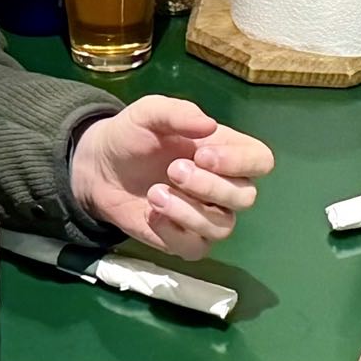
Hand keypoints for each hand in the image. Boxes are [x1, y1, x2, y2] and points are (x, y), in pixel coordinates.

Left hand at [69, 96, 274, 258]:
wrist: (99, 167)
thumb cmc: (132, 136)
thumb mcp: (149, 112)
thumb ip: (178, 112)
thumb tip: (209, 125)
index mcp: (226, 152)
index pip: (261, 161)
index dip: (240, 162)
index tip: (202, 155)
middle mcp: (224, 187)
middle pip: (246, 197)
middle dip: (209, 186)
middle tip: (172, 170)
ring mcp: (207, 217)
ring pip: (223, 227)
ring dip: (188, 211)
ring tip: (154, 193)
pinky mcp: (185, 241)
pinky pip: (196, 248)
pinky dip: (174, 233)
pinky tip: (152, 215)